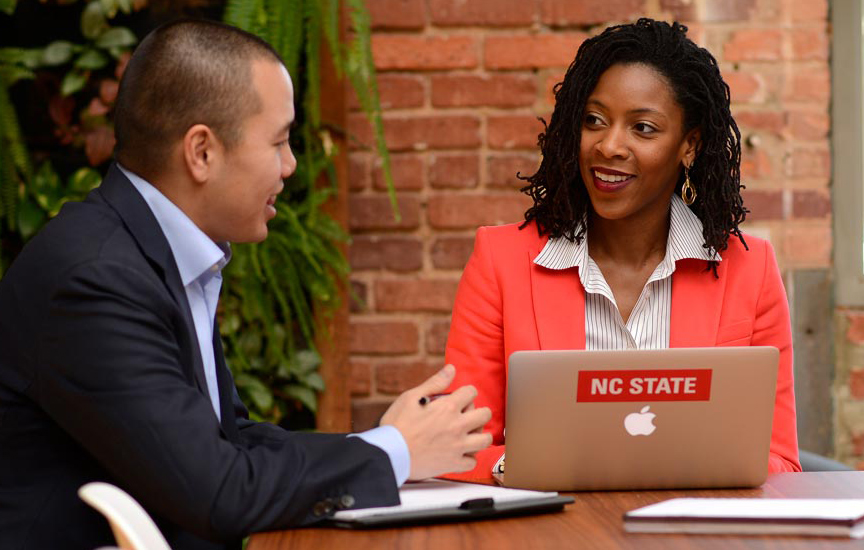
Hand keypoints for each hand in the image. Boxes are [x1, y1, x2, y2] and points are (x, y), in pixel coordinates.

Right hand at [380, 364, 491, 479]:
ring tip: (469, 434)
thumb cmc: (397, 424)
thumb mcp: (411, 397)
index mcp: (447, 407)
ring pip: (485, 440)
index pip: (471, 392)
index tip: (460, 398)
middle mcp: (457, 426)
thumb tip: (451, 369)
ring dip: (479, 435)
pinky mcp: (453, 464)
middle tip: (467, 416)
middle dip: (479, 412)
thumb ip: (435, 383)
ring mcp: (457, 446)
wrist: (389, 453)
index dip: (466, 392)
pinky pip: (472, 462)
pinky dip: (469, 458)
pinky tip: (460, 453)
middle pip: (485, 415)